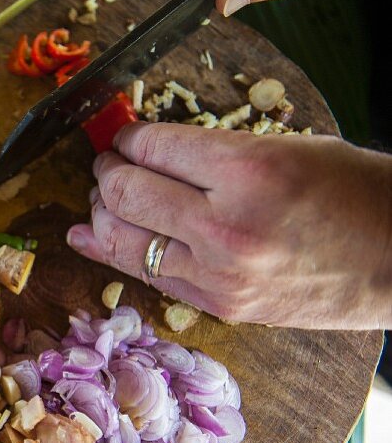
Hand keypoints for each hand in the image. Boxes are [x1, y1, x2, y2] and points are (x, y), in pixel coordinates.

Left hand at [65, 122, 391, 328]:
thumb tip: (142, 148)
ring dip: (102, 213)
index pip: (150, 147)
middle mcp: (225, 225)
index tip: (123, 136)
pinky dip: (113, 251)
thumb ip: (210, 152)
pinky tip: (91, 237)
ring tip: (106, 198)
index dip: (126, 138)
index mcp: (247, 170)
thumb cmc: (352, 191)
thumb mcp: (285, 147)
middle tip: (108, 164)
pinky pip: (146, 275)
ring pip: (121, 240)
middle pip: (123, 193)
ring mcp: (218, 274)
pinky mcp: (219, 306)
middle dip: (106, 172)